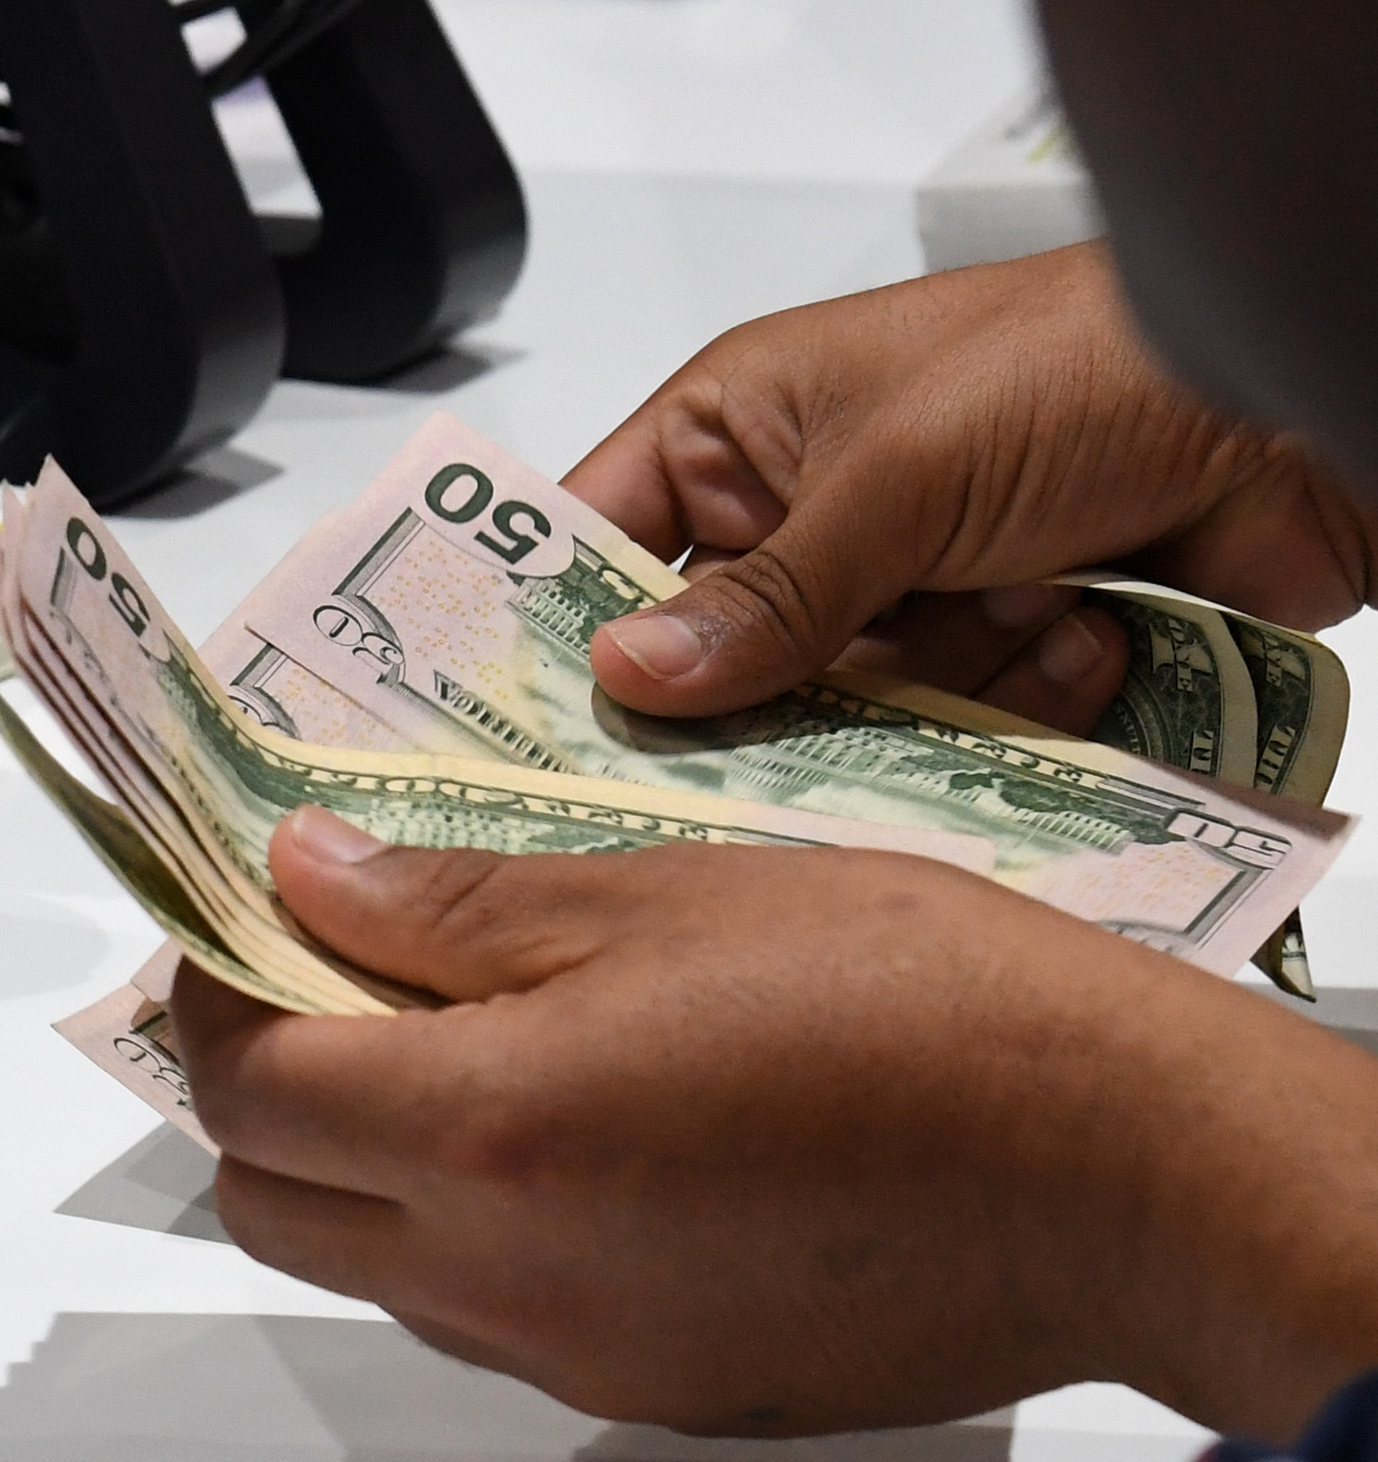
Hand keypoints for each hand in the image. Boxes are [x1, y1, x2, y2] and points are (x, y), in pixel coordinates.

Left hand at [172, 807, 1377, 1440]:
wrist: (1122, 1169)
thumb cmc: (917, 1002)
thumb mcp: (660, 892)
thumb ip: (448, 903)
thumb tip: (304, 875)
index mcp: (485, 1133)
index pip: (242, 1085)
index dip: (213, 992)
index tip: (243, 920)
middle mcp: (505, 1279)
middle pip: (272, 1204)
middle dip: (263, 1091)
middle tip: (329, 978)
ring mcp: (580, 1358)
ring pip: (379, 1273)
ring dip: (369, 1165)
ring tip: (465, 1042)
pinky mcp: (657, 1394)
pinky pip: (498, 1320)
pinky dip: (479, 1232)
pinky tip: (577, 1134)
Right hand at [566, 241, 1377, 724]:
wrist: (1299, 408)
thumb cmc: (1083, 368)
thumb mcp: (896, 476)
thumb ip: (763, 595)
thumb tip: (627, 675)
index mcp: (748, 425)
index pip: (602, 534)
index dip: (559, 623)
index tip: (523, 723)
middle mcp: (812, 506)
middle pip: (720, 654)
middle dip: (773, 693)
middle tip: (784, 732)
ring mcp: (908, 581)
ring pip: (841, 708)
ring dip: (935, 681)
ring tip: (1016, 614)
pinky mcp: (998, 642)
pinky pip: (951, 728)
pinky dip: (1021, 695)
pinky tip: (1084, 624)